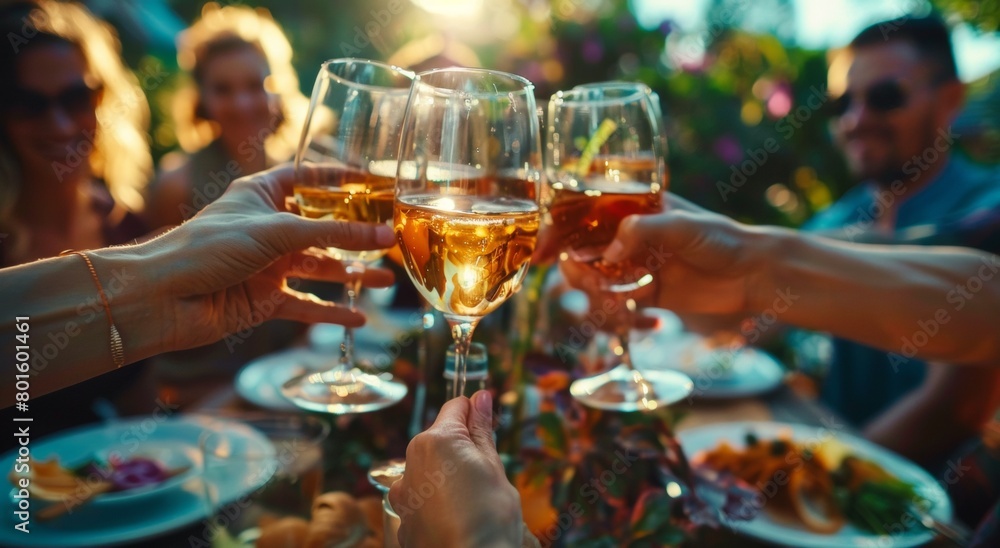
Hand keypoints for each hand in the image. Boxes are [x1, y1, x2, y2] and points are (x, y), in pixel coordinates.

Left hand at [128, 164, 395, 351]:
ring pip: (320, 268)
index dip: (342, 179)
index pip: (310, 178)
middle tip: (393, 236)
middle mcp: (268, 228)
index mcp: (263, 195)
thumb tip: (384, 235)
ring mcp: (268, 265)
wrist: (163, 297)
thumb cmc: (209, 247)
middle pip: (323, 227)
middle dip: (356, 233)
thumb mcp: (279, 231)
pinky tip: (359, 318)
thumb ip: (334, 234)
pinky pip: (306, 305)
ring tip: (386, 280)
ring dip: (352, 275)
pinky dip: (331, 312)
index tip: (377, 182)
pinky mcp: (264, 300)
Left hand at [389, 391, 523, 546]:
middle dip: (463, 448)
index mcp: (436, 440)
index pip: (456, 407)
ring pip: (429, 469)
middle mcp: (411, 461)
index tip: (489, 423)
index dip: (476, 413)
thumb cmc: (488, 518)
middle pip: (440, 438)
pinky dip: (436, 501)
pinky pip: (421, 497)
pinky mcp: (403, 518)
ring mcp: (404, 492)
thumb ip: (482, 431)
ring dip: (447, 475)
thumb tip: (481, 398)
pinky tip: (455, 517)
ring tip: (472, 500)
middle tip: (487, 473)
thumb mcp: (494, 467)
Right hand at [560, 194, 765, 315]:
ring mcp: (634, 267)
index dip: (555, 233)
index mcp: (630, 210)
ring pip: (594, 285)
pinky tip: (650, 324)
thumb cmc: (721, 238)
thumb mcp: (682, 225)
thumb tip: (606, 255)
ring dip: (600, 301)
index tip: (539, 254)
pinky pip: (617, 310)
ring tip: (624, 309)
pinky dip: (622, 321)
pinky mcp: (646, 296)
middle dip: (578, 274)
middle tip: (594, 285)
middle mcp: (626, 238)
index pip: (581, 216)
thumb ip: (641, 231)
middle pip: (579, 255)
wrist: (755, 275)